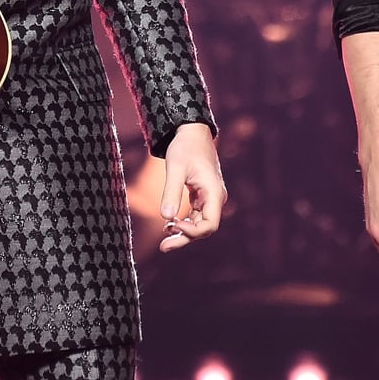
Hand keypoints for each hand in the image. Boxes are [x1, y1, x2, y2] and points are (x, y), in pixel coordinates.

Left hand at [158, 122, 226, 252]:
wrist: (191, 131)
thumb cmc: (185, 147)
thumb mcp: (175, 168)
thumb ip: (171, 192)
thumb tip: (165, 217)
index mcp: (214, 193)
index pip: (209, 225)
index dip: (191, 231)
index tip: (172, 223)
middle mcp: (215, 199)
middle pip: (204, 229)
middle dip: (184, 238)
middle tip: (163, 248)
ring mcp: (209, 198)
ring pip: (199, 224)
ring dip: (182, 232)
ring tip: (163, 239)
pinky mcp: (202, 196)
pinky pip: (195, 216)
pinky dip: (183, 222)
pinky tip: (168, 224)